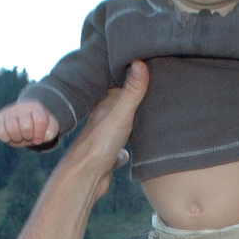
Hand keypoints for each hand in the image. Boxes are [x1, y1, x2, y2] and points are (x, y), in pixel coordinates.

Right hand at [0, 100, 56, 147]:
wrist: (26, 120)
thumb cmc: (39, 126)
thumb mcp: (50, 128)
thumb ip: (50, 132)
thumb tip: (38, 139)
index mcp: (36, 108)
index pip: (40, 121)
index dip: (39, 134)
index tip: (38, 139)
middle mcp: (22, 107)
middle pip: (26, 127)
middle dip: (28, 136)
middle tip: (28, 136)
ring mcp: (9, 112)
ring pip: (12, 129)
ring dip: (17, 139)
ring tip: (20, 136)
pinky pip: (0, 132)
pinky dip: (6, 138)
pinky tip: (10, 137)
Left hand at [59, 62, 147, 189]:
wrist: (85, 177)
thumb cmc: (99, 145)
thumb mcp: (121, 114)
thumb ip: (132, 91)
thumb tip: (139, 61)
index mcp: (104, 106)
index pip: (119, 85)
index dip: (132, 76)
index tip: (148, 65)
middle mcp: (103, 120)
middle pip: (121, 106)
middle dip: (134, 99)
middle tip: (154, 90)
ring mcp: (104, 139)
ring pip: (120, 127)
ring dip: (131, 123)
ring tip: (147, 116)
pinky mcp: (107, 158)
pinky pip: (119, 151)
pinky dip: (124, 151)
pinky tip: (129, 153)